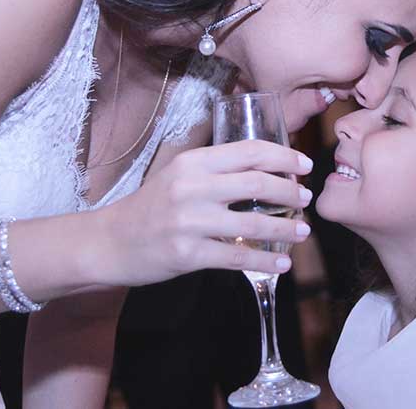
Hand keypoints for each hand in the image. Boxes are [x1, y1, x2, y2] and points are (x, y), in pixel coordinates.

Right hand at [93, 140, 313, 285]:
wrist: (109, 242)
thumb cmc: (151, 207)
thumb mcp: (178, 175)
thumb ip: (215, 169)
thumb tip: (264, 168)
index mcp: (193, 162)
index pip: (249, 151)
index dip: (284, 157)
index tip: (305, 166)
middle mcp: (192, 187)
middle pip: (258, 182)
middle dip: (291, 191)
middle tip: (307, 198)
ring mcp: (190, 221)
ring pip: (254, 222)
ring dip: (287, 227)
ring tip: (304, 231)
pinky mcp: (188, 254)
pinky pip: (238, 256)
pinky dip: (266, 261)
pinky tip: (283, 264)